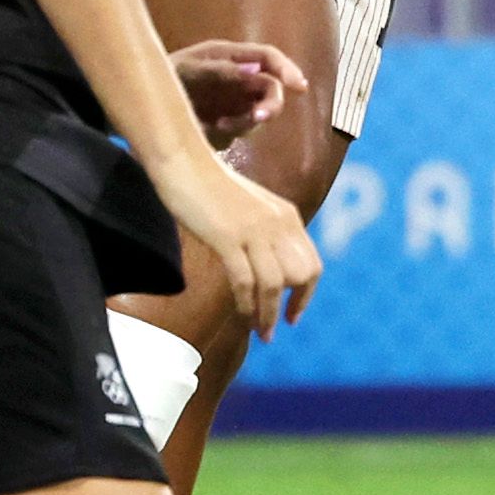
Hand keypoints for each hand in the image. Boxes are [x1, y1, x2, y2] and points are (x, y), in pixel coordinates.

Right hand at [161, 152, 320, 340]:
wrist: (182, 161)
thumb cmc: (207, 183)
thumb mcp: (249, 206)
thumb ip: (263, 229)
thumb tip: (266, 261)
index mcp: (287, 215)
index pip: (311, 264)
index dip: (306, 294)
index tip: (293, 315)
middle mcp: (278, 224)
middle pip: (300, 276)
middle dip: (290, 305)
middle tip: (272, 326)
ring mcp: (254, 230)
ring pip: (274, 284)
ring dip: (267, 314)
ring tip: (260, 332)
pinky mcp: (228, 237)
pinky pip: (245, 281)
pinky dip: (245, 304)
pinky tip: (241, 315)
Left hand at [170, 37, 307, 151]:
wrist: (139, 104)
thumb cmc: (161, 77)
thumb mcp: (186, 70)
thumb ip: (219, 71)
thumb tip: (253, 72)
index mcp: (230, 57)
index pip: (268, 58)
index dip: (287, 69)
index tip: (298, 87)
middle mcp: (237, 79)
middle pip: (270, 90)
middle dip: (269, 105)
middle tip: (257, 118)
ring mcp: (232, 102)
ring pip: (257, 115)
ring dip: (244, 122)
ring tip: (216, 126)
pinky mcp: (225, 123)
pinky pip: (238, 131)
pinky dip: (228, 134)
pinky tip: (208, 130)